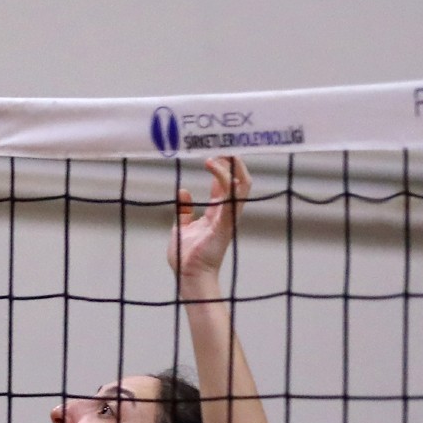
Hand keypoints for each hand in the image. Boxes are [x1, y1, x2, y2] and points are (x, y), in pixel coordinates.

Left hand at [170, 155, 250, 288]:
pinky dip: (227, 183)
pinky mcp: (225, 225)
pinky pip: (232, 200)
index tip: (215, 152)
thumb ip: (185, 211)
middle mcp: (226, 214)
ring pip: (240, 187)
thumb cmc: (186, 258)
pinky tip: (218, 170)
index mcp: (217, 214)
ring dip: (231, 168)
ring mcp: (228, 219)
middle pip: (239, 181)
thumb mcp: (182, 228)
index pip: (226, 185)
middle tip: (224, 146)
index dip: (223, 167)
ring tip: (220, 154)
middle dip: (234, 163)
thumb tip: (183, 192)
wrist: (189, 276)